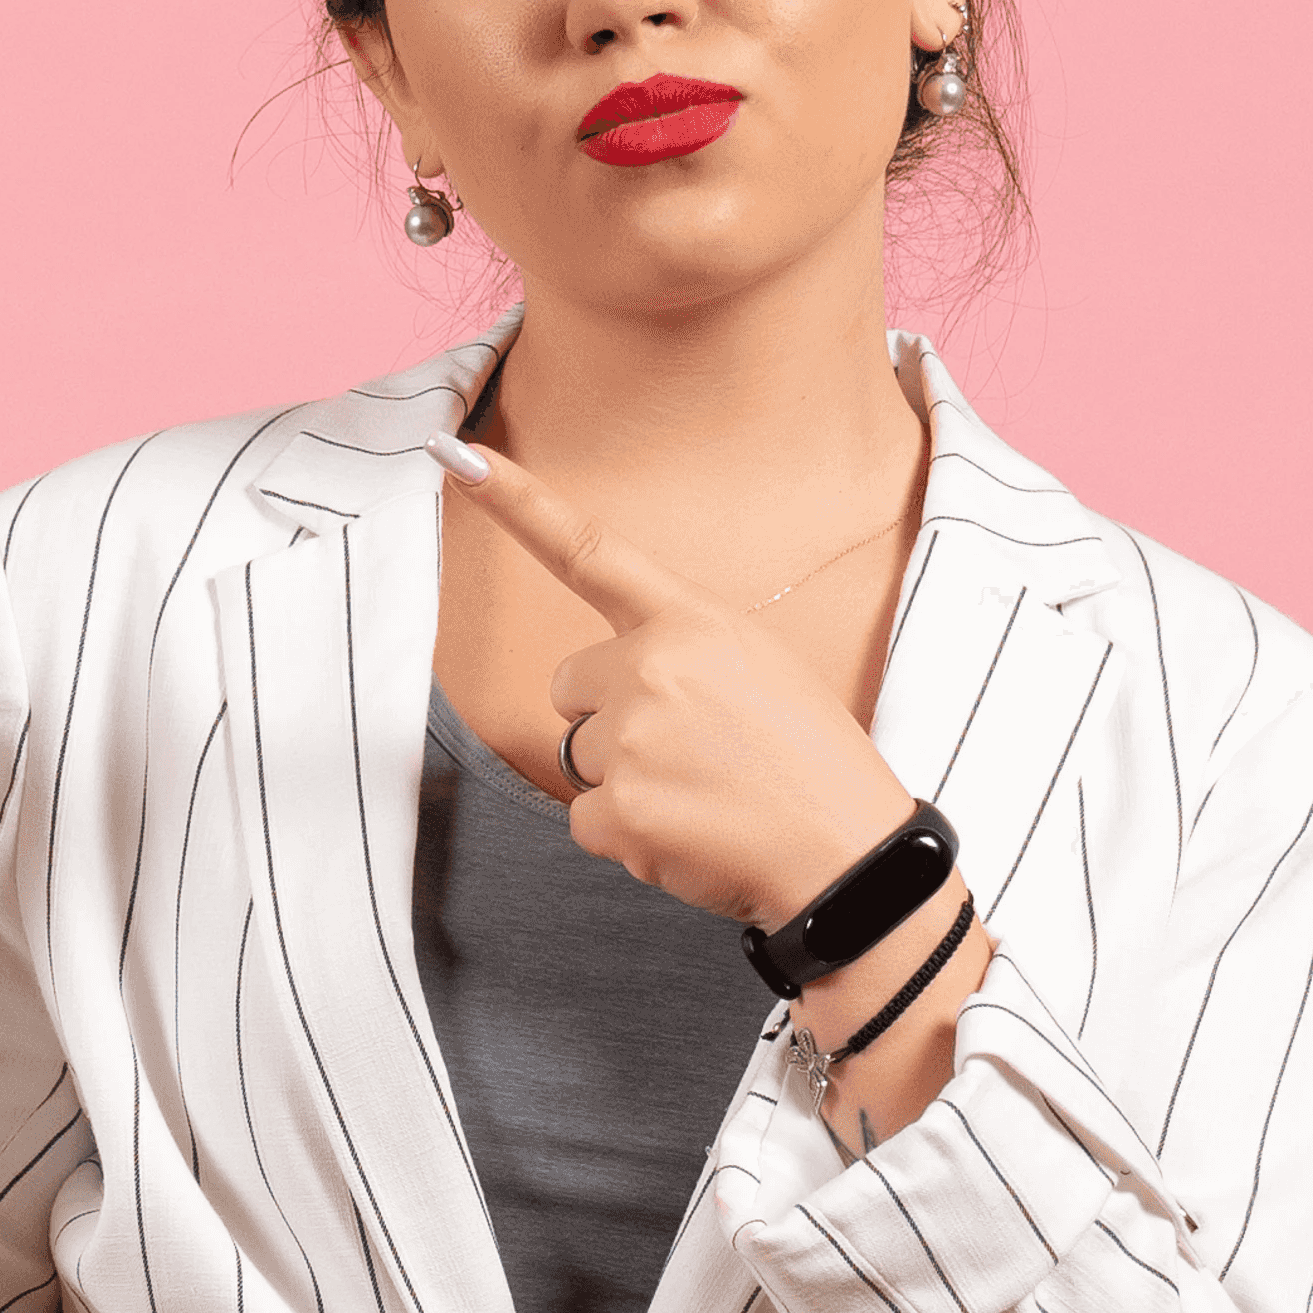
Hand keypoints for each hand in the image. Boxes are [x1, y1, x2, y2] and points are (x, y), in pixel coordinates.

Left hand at [429, 433, 917, 926]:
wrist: (847, 853)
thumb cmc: (812, 766)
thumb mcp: (763, 668)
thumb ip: (685, 654)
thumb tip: (627, 682)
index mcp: (693, 623)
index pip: (591, 552)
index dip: (520, 505)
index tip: (465, 460)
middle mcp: (652, 668)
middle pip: (571, 686)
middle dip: (609, 717)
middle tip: (687, 751)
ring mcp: (631, 739)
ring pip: (581, 756)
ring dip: (625, 780)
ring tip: (700, 796)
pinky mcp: (619, 810)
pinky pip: (585, 820)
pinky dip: (626, 836)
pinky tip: (685, 833)